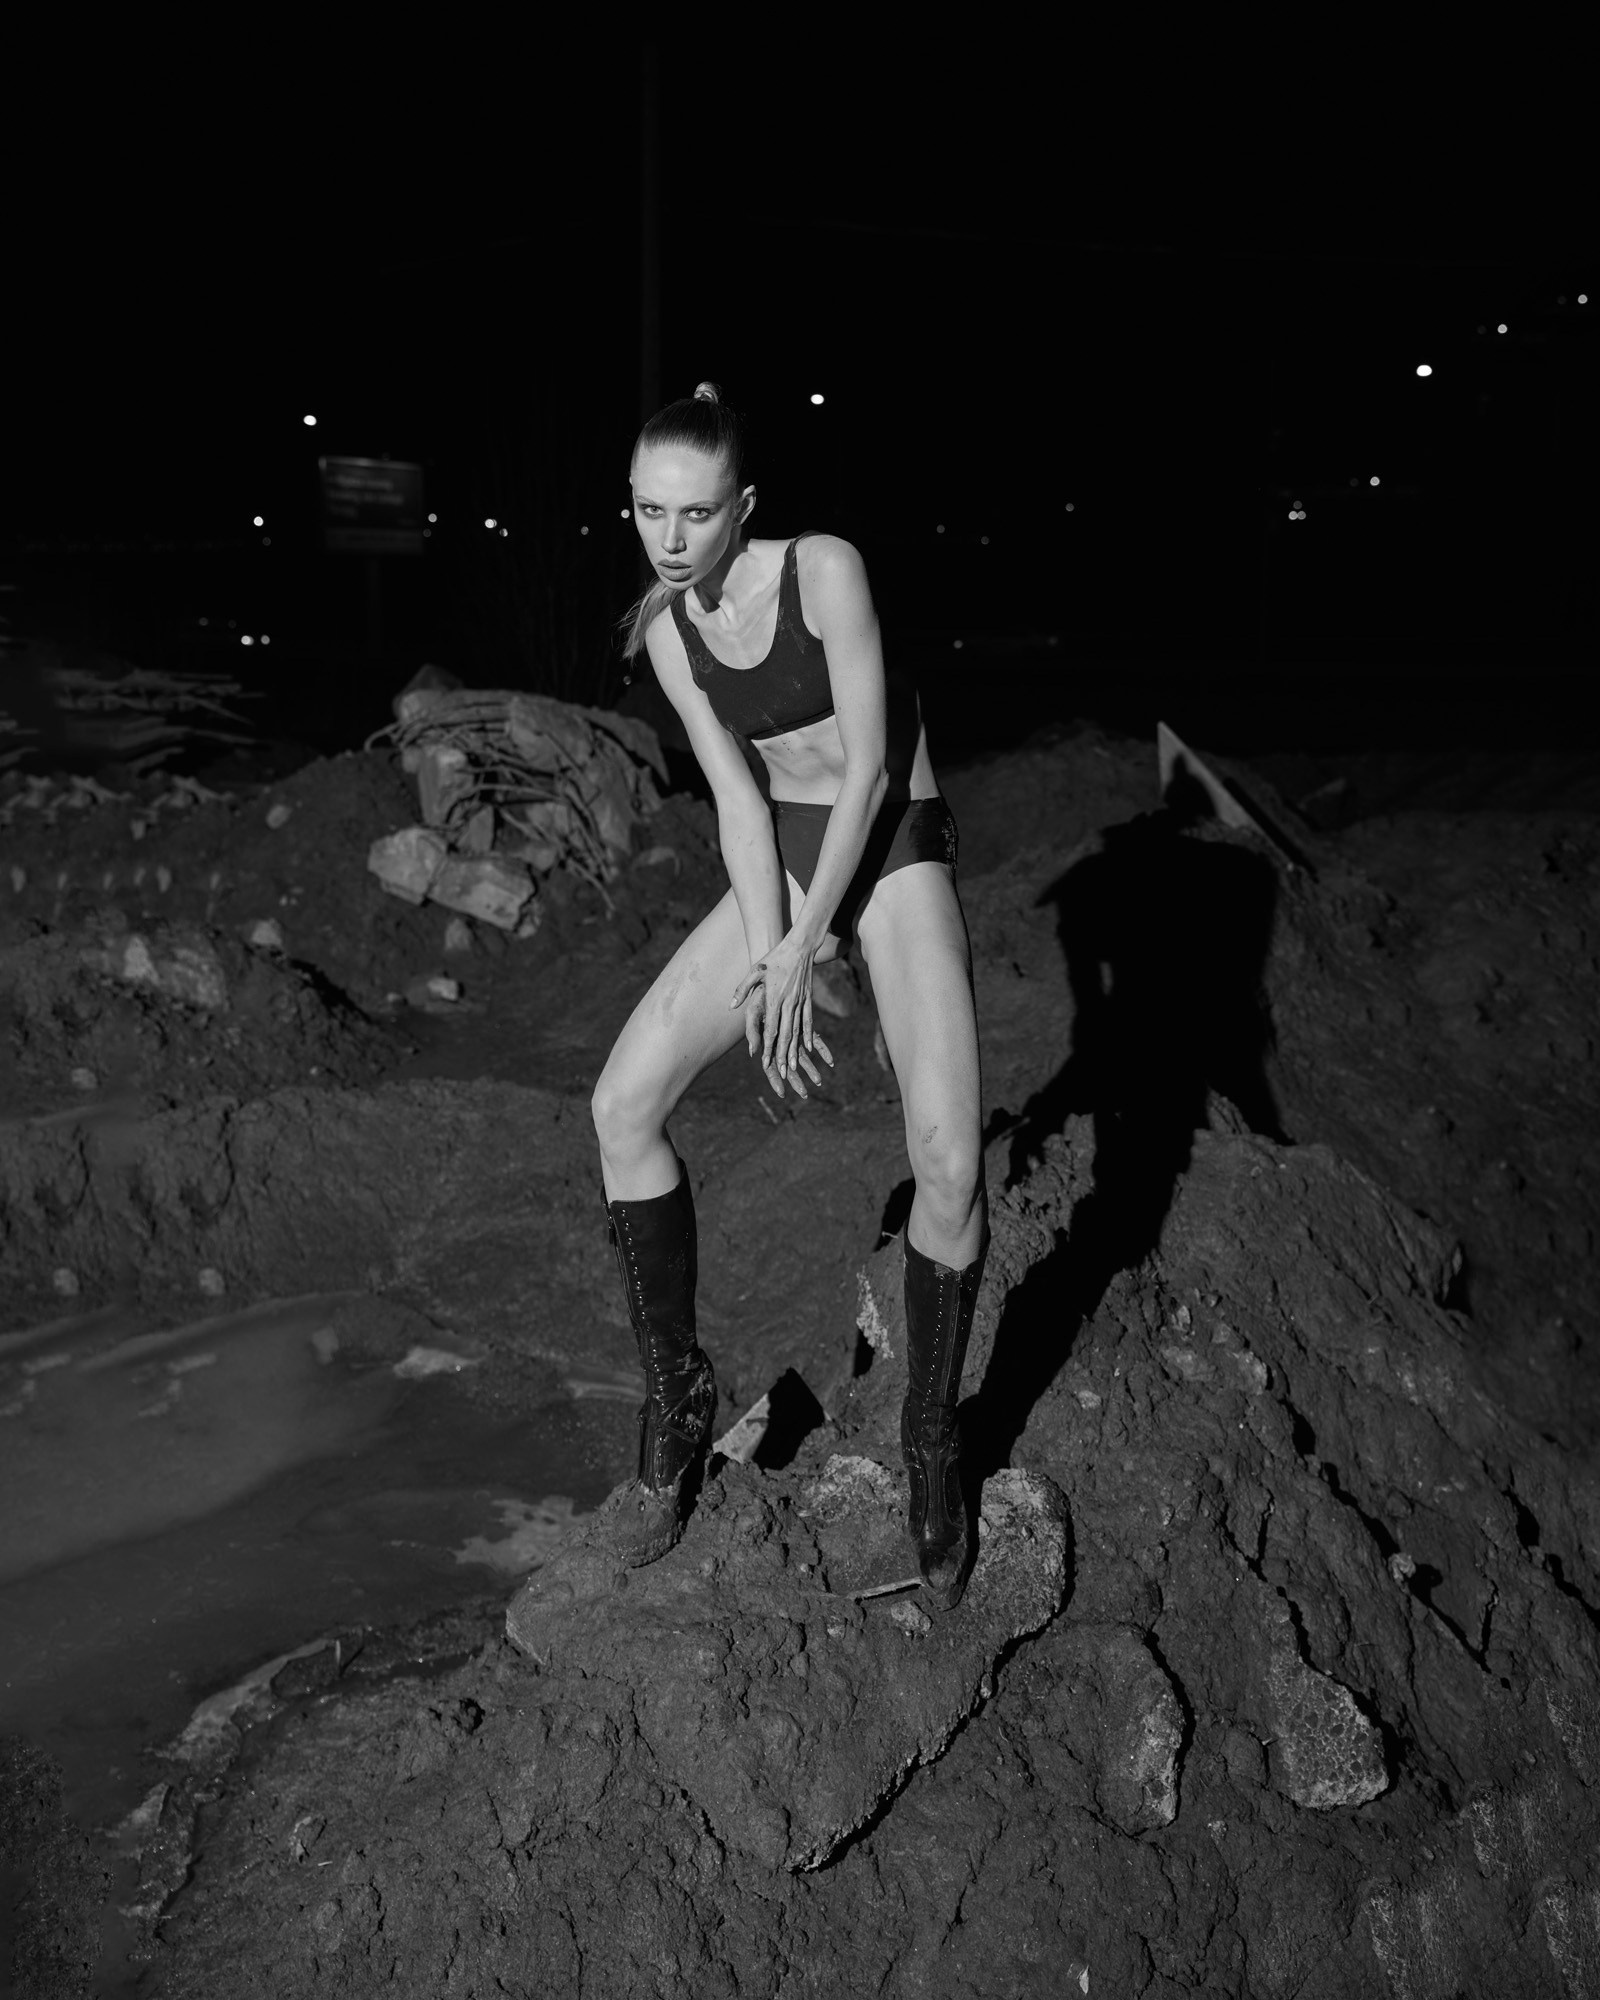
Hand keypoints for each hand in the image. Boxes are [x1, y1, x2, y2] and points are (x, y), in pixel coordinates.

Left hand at [731, 946, 834, 1098]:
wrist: (800, 947)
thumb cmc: (774, 959)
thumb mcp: (755, 971)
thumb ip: (742, 989)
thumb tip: (731, 1006)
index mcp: (774, 998)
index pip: (771, 1027)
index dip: (768, 1046)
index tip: (765, 1061)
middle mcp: (789, 1003)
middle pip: (786, 1034)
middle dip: (783, 1055)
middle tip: (783, 1073)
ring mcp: (800, 1002)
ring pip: (798, 1031)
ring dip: (795, 1050)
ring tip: (794, 1066)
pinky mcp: (808, 999)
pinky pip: (809, 1021)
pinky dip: (809, 1035)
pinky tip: (809, 1047)